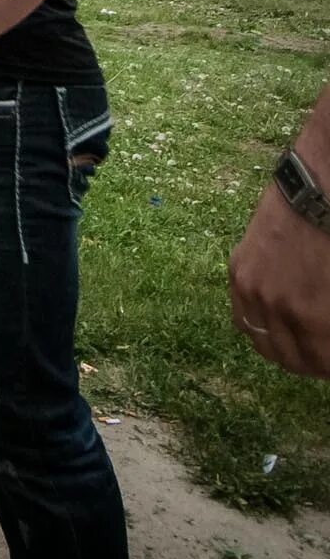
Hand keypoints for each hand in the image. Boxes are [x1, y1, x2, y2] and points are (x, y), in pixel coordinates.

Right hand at [229, 180, 329, 377]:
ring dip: (282, 349)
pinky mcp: (238, 272)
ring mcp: (253, 291)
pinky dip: (257, 327)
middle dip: (310, 363)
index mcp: (314, 316)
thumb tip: (327, 336)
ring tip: (298, 343)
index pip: (321, 364)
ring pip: (261, 342)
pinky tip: (273, 322)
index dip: (328, 366)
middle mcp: (279, 310)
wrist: (317, 192)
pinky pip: (241, 317)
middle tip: (321, 355)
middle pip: (289, 360)